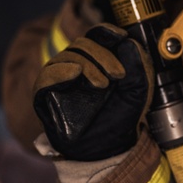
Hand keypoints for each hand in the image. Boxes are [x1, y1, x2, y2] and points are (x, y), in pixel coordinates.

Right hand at [32, 24, 152, 160]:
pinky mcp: (45, 94)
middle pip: (83, 43)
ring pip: (68, 55)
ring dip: (88, 64)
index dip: (106, 32)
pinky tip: (75, 73)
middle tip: (118, 73)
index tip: (121, 36)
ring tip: (103, 84)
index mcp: (97, 62)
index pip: (96, 36)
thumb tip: (130, 43)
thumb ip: (138, 69)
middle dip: (103, 54)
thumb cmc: (117, 120)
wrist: (104, 149)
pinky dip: (61, 70)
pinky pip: (47, 75)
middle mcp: (77, 66)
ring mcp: (60, 79)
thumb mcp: (136, 93)